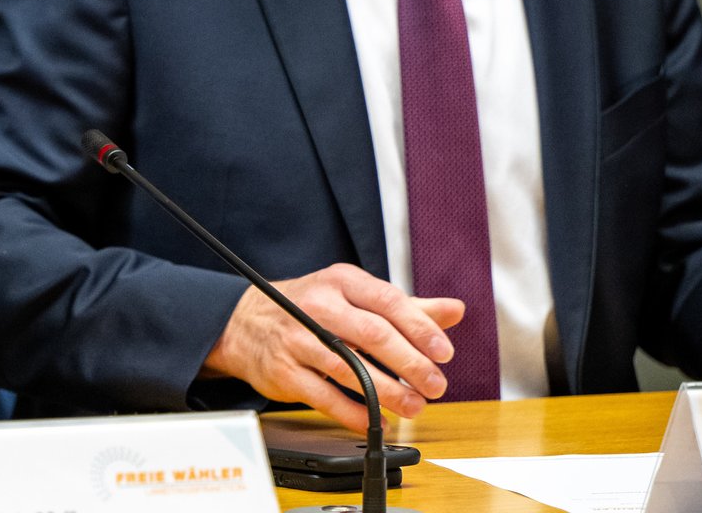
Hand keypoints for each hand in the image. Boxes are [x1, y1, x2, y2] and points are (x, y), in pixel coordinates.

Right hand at [201, 263, 463, 430]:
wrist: (245, 323)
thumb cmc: (309, 308)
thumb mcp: (354, 296)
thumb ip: (406, 307)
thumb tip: (455, 310)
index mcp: (340, 282)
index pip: (388, 302)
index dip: (420, 328)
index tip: (444, 352)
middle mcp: (317, 306)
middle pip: (372, 335)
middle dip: (410, 364)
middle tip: (436, 386)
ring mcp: (298, 339)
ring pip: (350, 369)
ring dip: (388, 392)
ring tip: (414, 407)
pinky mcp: (285, 372)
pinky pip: (326, 397)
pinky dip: (355, 413)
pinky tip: (378, 420)